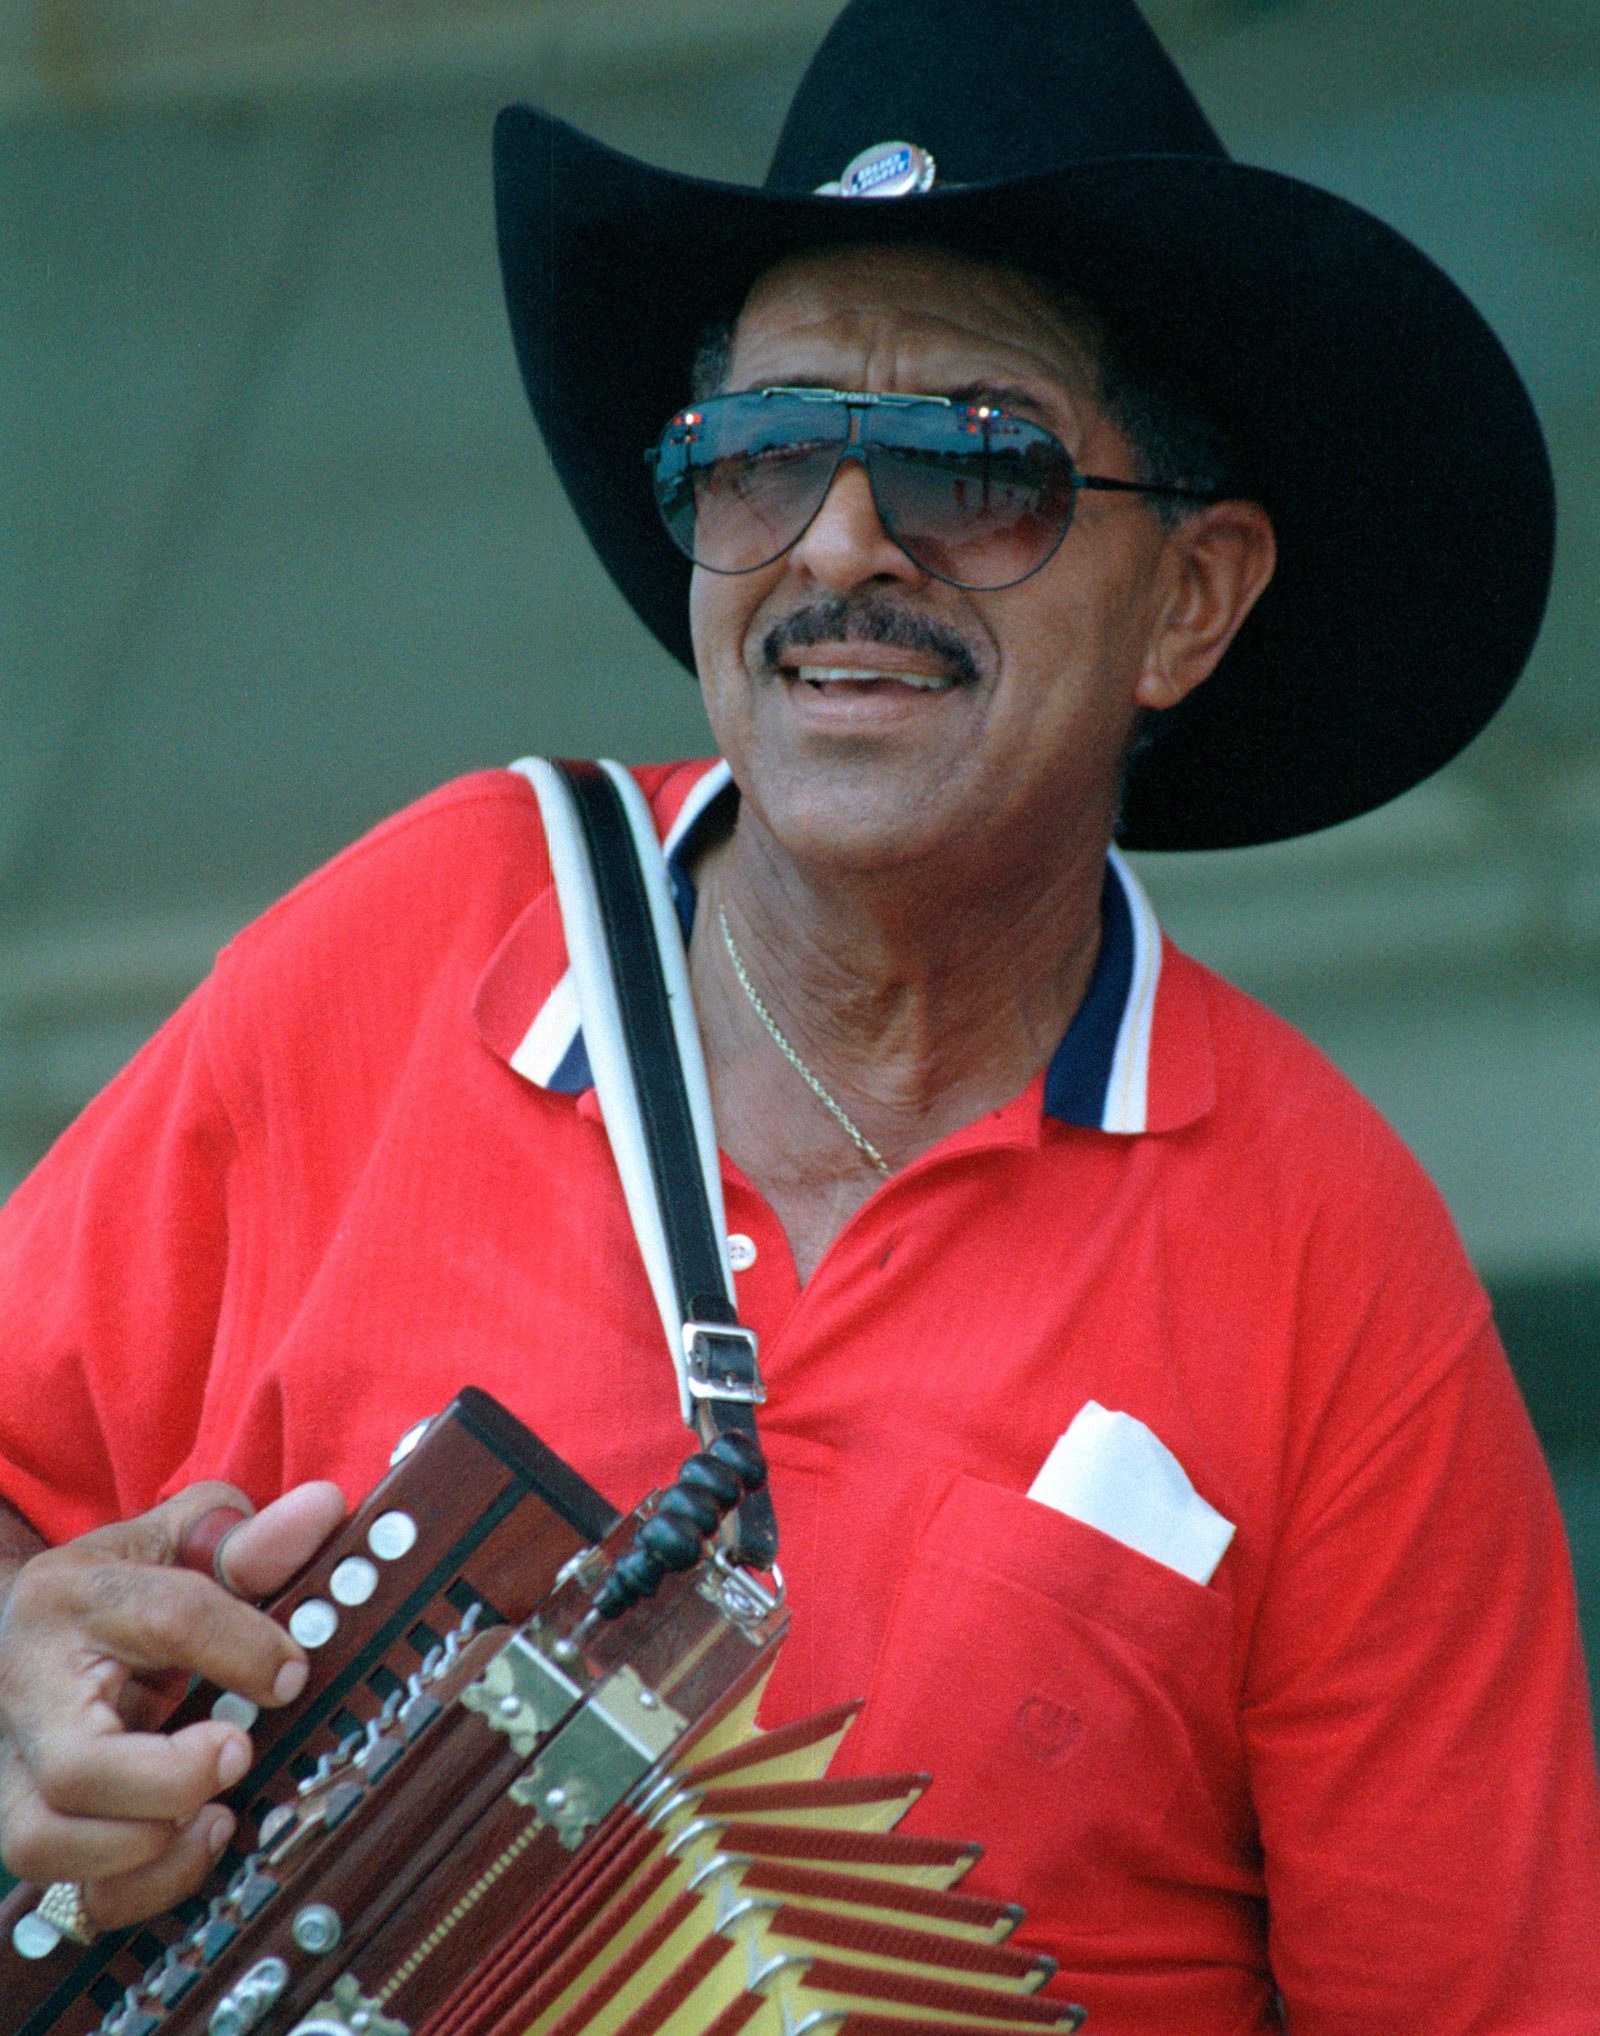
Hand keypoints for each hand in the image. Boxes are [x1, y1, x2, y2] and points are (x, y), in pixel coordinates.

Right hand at [0, 1479, 345, 1930]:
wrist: (27, 1624)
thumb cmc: (124, 1581)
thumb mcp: (182, 1537)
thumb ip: (249, 1536)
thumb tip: (323, 1511)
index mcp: (75, 1596)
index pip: (165, 1618)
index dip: (244, 1648)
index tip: (294, 1670)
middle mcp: (29, 1688)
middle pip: (76, 1765)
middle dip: (173, 1778)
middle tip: (239, 1750)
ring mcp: (15, 1764)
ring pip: (46, 1841)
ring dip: (149, 1845)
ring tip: (215, 1809)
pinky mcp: (26, 1819)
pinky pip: (70, 1888)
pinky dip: (142, 1885)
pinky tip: (195, 1838)